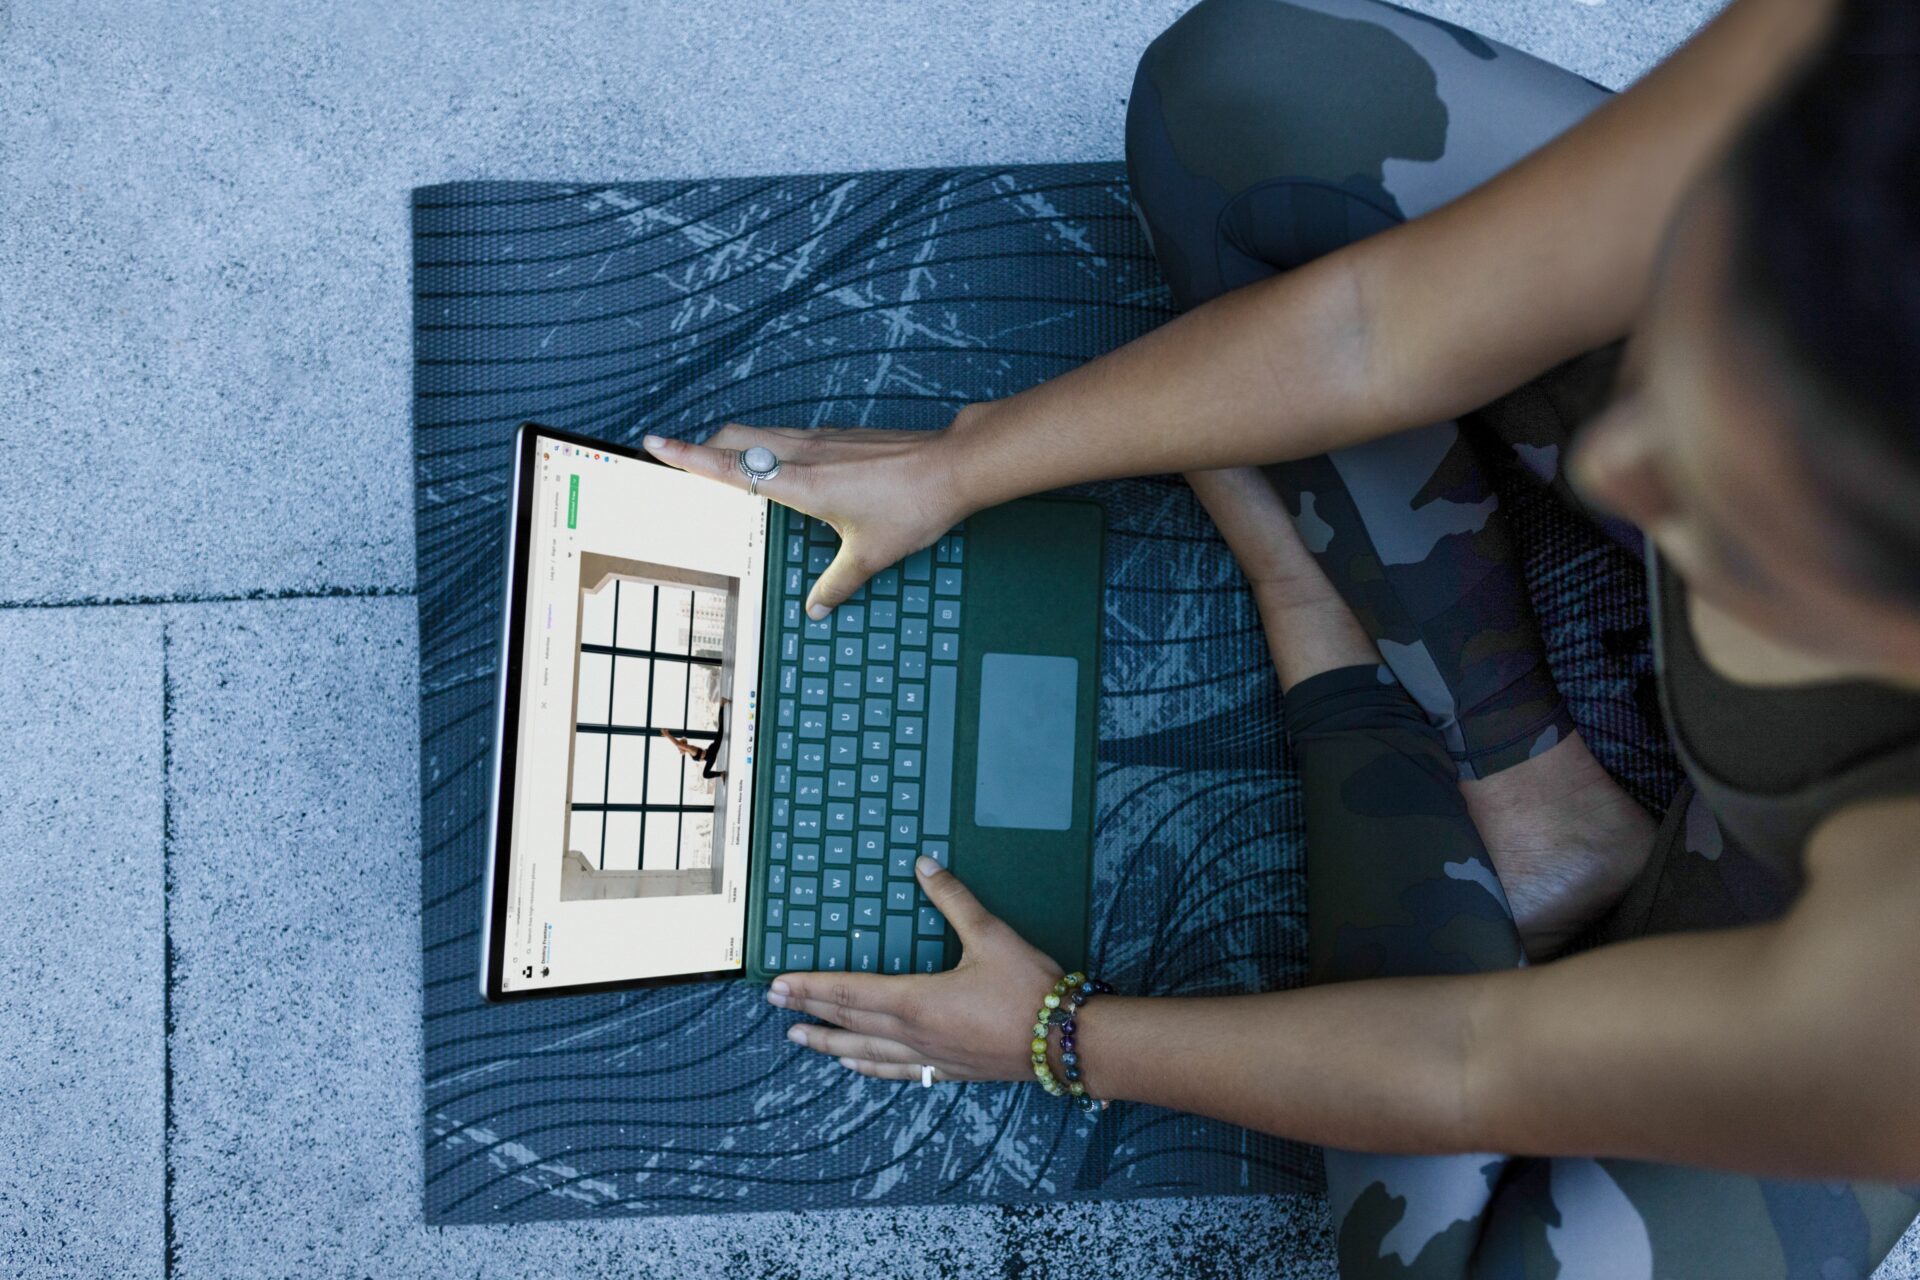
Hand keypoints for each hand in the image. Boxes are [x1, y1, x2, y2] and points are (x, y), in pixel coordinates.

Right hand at [643, 413, 982, 618]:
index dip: (687, 457)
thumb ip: (837, 584)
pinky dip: (768, 446)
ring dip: (735, 444)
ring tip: (722, 462)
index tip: (653, 444)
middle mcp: (804, 452)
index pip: (729, 466)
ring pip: (762, 432)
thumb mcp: (870, 556)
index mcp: (800, 482)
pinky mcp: (841, 436)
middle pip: (735, 438)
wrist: (953, 466)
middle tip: (681, 460)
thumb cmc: (911, 506)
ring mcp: (823, 439)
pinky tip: (782, 466)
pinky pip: (789, 436)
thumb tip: (818, 610)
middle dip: (702, 447)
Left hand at [766, 855, 1064, 1081]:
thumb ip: (954, 899)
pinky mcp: (950, 1069)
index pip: (849, 992)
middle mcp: (915, 1033)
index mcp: (917, 1000)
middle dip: (809, 1012)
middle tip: (774, 1007)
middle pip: (849, 1022)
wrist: (1068, 1042)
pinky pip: (898, 1071)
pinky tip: (857, 1066)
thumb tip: (923, 865)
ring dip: (830, 1044)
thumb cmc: (1030, 990)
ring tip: (800, 1040)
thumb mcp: (992, 935)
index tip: (777, 986)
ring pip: (866, 1052)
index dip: (810, 988)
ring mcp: (931, 1055)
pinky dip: (869, 1067)